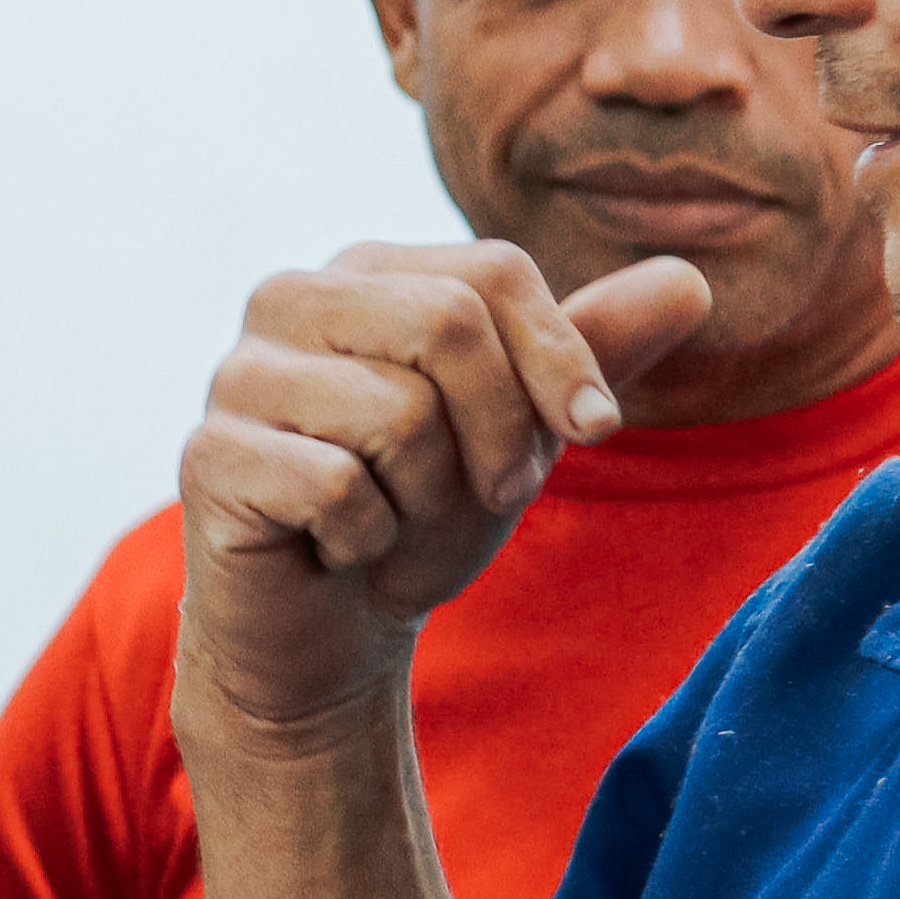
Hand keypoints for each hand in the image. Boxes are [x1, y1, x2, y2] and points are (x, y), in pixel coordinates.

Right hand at [177, 240, 713, 751]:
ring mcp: (237, 375)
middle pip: (447, 322)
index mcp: (367, 270)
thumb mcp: (528, 428)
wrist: (332, 629)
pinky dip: (367, 540)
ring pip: (396, 410)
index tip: (592, 434)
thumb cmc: (424, 510)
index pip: (493, 270)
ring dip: (430, 499)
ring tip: (397, 521)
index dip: (562, 359)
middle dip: (499, 432)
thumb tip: (691, 279)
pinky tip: (337, 549)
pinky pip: (336, 485)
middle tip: (486, 495)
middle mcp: (289, 300)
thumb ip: (594, 350)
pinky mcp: (208, 456)